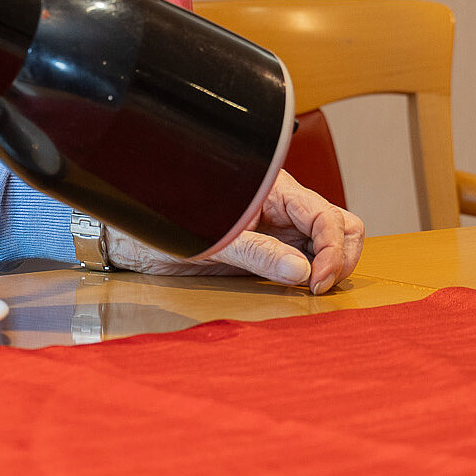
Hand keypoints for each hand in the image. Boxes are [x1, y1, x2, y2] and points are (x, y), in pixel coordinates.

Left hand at [100, 172, 365, 294]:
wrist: (133, 233)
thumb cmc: (165, 221)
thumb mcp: (211, 239)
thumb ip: (257, 253)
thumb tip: (301, 273)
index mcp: (273, 188)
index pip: (327, 216)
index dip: (332, 251)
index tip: (315, 282)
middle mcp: (282, 203)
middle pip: (342, 224)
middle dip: (343, 256)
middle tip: (319, 287)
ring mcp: (279, 224)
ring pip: (332, 238)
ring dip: (334, 263)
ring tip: (311, 287)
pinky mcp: (270, 244)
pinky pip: (308, 255)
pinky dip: (316, 270)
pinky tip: (299, 287)